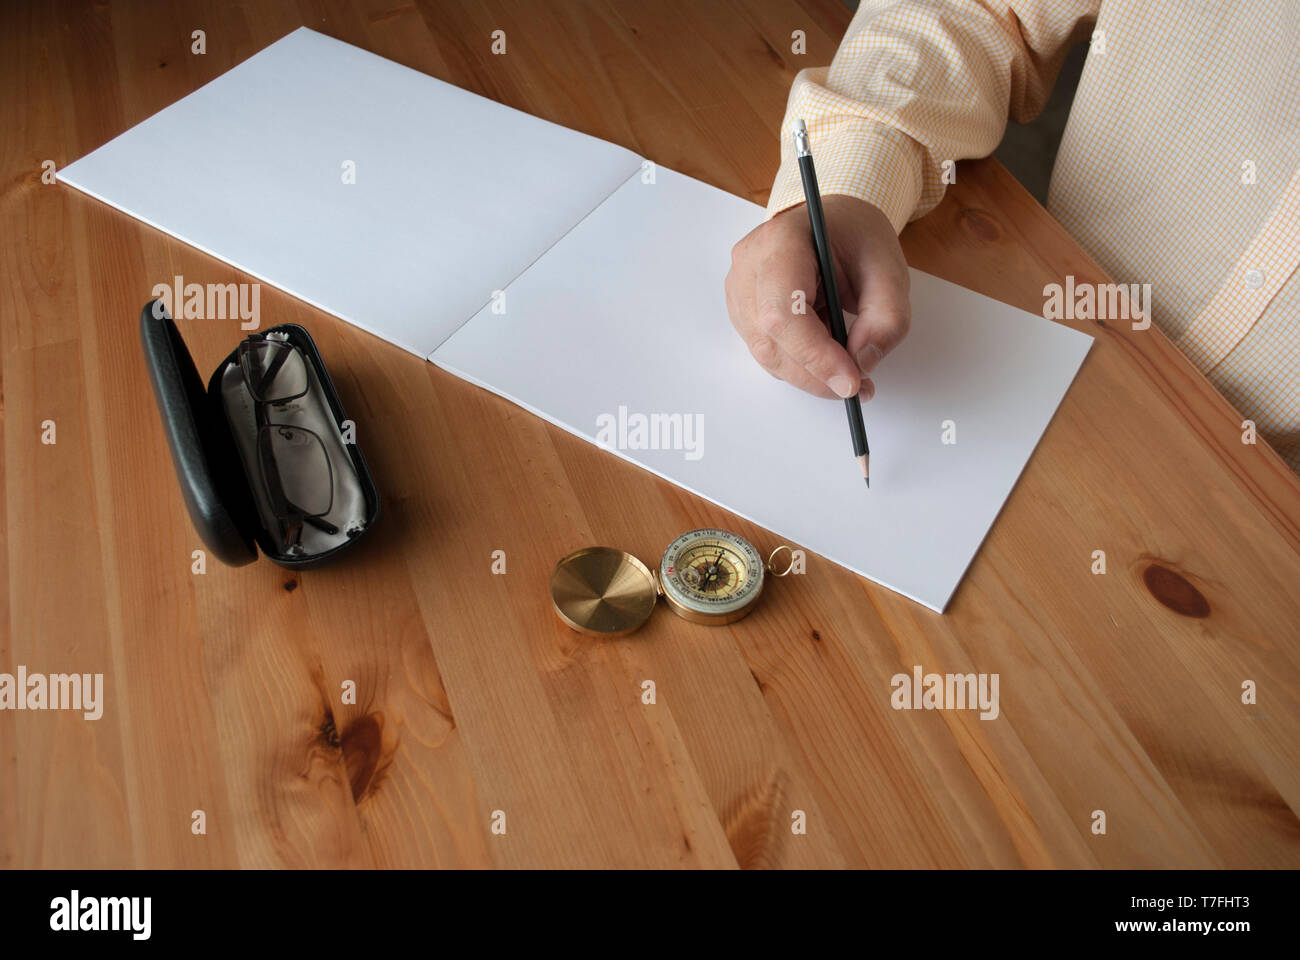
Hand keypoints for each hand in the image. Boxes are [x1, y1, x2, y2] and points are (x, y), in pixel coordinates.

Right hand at [725, 195, 909, 399]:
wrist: (834, 224)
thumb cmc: (856, 238)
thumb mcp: (890, 271)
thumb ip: (886, 319)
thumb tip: (862, 363)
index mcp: (781, 241)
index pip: (784, 313)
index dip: (815, 355)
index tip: (850, 380)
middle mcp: (749, 265)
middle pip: (771, 341)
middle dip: (816, 374)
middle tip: (858, 386)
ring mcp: (739, 289)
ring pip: (767, 354)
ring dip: (809, 374)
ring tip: (848, 368)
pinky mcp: (743, 310)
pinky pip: (767, 352)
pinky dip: (799, 365)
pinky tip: (826, 354)